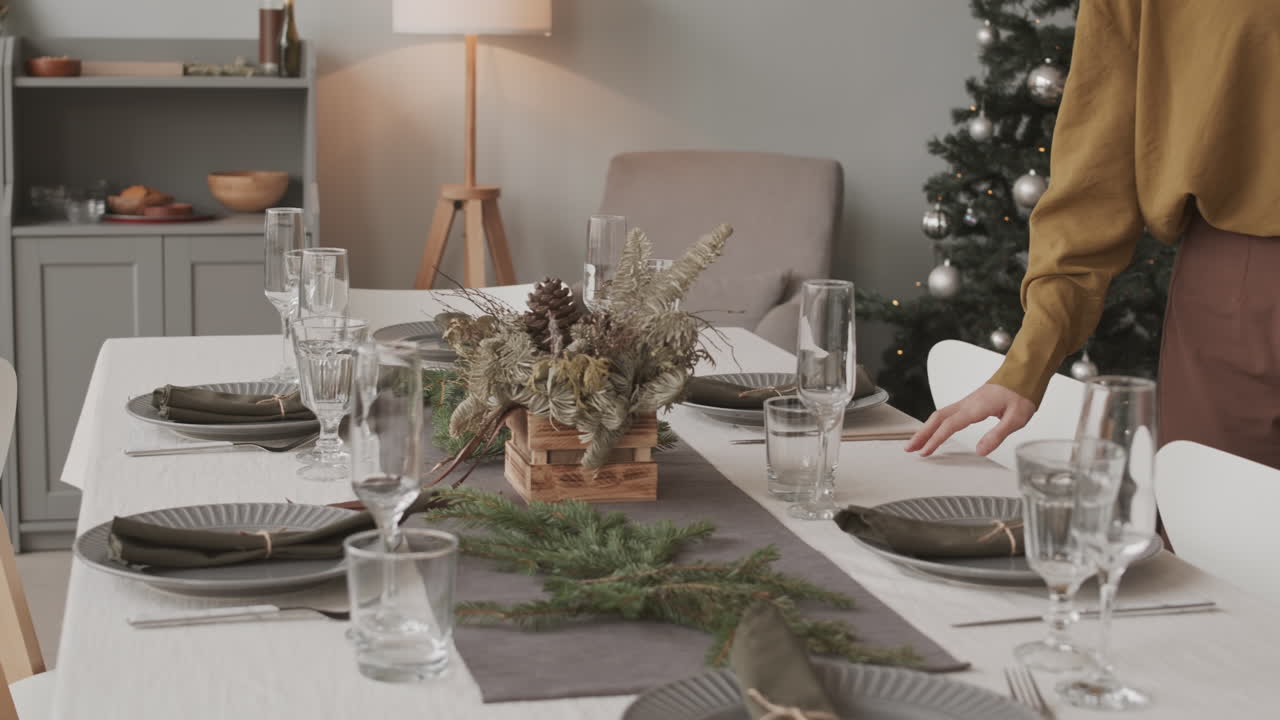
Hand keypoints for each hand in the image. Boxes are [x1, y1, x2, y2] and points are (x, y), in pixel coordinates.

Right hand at [905, 384, 1035, 456]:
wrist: (1025, 374)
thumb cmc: (1022, 394)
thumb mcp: (1015, 419)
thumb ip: (996, 435)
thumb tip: (980, 450)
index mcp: (975, 407)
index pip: (949, 425)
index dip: (935, 440)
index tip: (925, 452)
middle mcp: (967, 403)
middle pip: (937, 418)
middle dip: (921, 434)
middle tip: (909, 448)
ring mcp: (967, 402)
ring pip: (940, 415)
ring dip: (926, 429)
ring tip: (917, 442)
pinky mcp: (970, 402)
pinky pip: (947, 413)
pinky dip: (936, 423)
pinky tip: (935, 430)